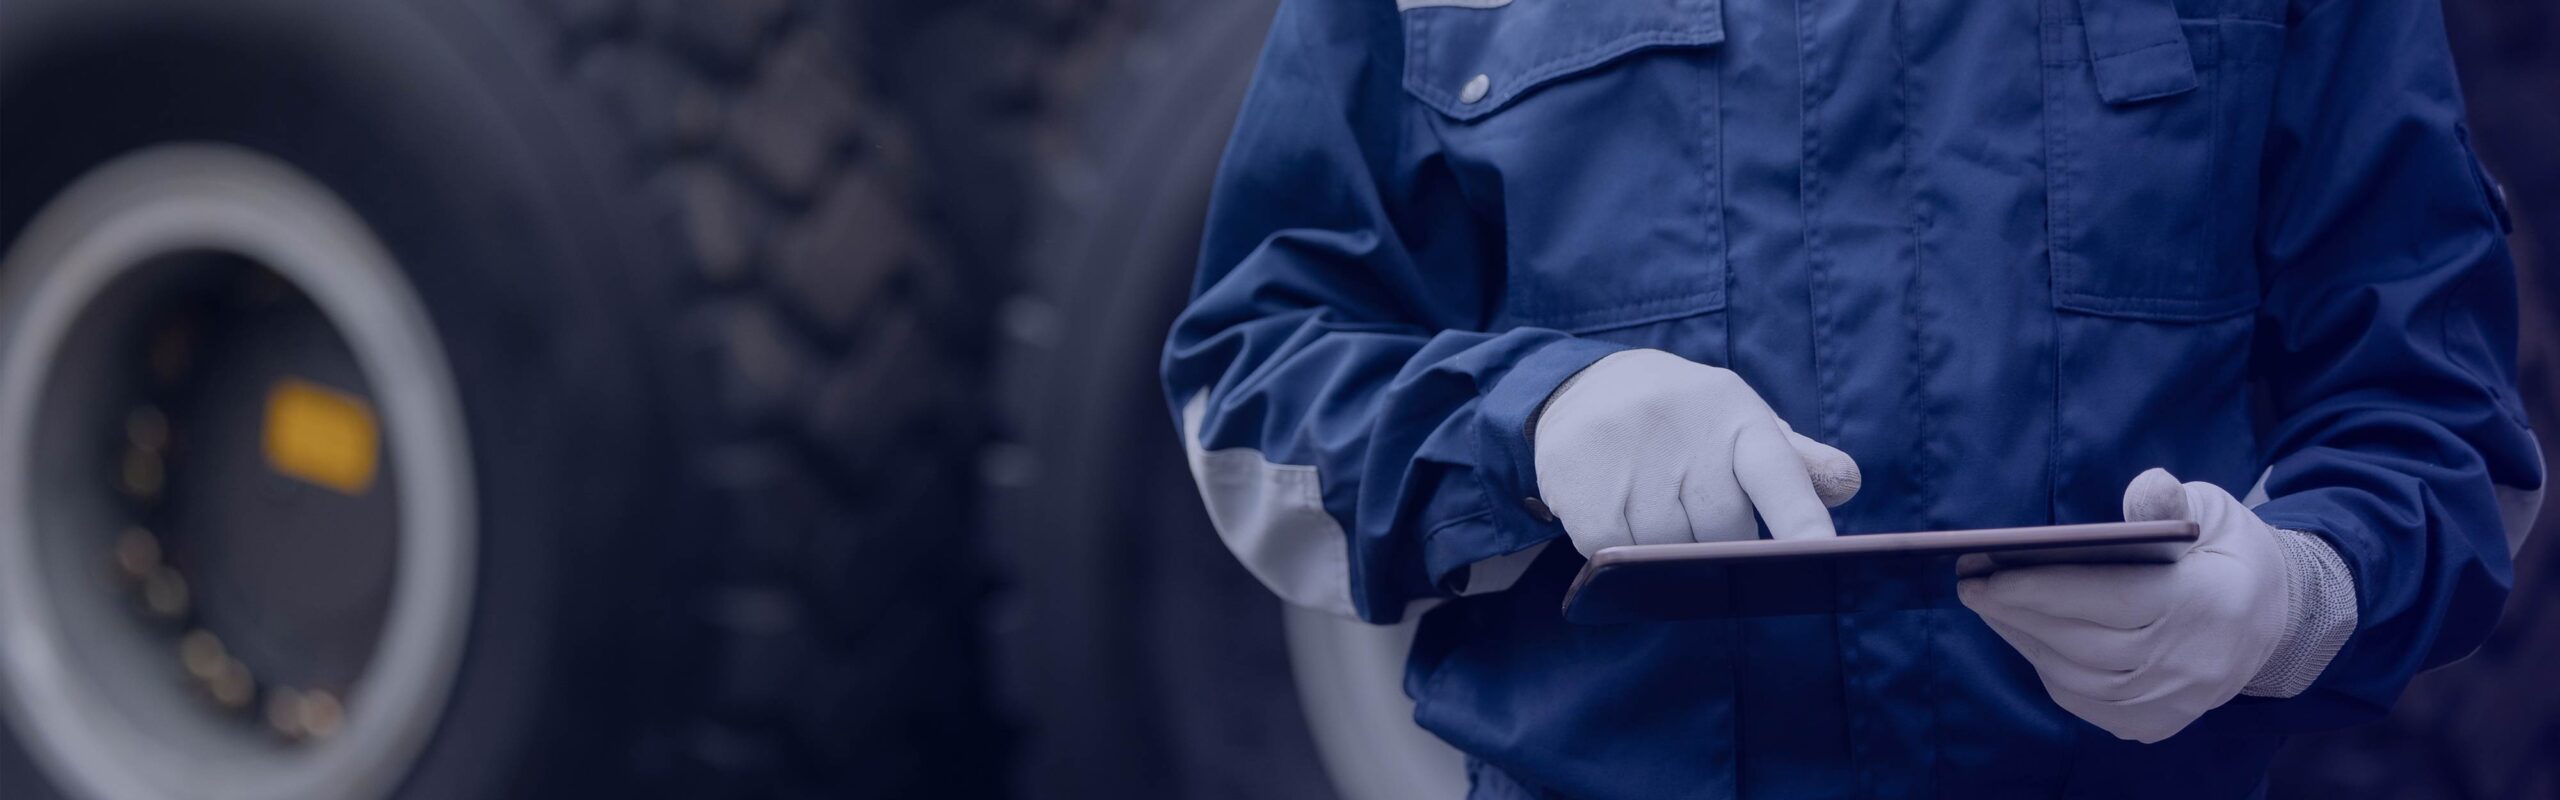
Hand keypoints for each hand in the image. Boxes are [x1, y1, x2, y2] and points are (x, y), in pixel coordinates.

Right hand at [1532, 349, 1859, 556]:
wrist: (1583, 386)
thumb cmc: (1683, 420)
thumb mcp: (1739, 422)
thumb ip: (1795, 460)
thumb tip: (1849, 483)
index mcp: (1734, 412)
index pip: (1776, 471)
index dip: (1798, 517)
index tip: (1821, 553)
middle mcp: (1681, 425)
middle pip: (1721, 529)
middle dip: (1718, 541)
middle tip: (1701, 520)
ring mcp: (1625, 449)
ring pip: (1664, 547)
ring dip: (1664, 550)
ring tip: (1654, 511)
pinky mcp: (1576, 474)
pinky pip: (1611, 549)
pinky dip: (1619, 551)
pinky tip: (1618, 518)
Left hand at [1957, 469, 2295, 742]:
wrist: (2279, 619)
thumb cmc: (2229, 554)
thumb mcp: (2213, 511)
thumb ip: (2171, 500)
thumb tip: (2143, 488)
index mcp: (2206, 604)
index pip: (2112, 601)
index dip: (2044, 589)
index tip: (1988, 574)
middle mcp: (2192, 662)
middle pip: (2085, 643)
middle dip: (2018, 613)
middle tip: (1971, 586)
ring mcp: (2176, 700)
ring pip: (2079, 679)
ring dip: (2025, 642)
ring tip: (1989, 607)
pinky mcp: (2160, 722)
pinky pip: (2089, 703)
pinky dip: (2050, 670)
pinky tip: (2024, 636)